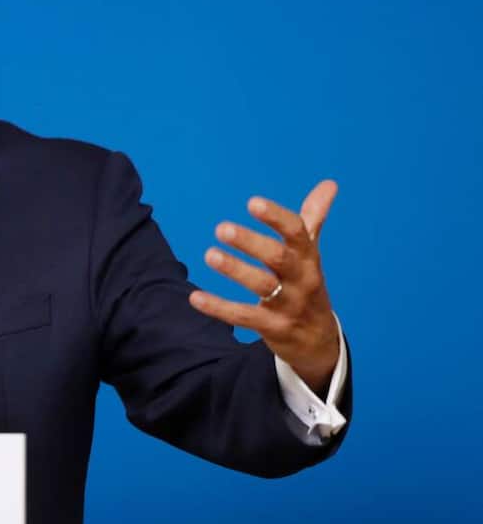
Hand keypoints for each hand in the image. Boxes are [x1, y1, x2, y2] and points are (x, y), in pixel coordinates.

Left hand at [189, 180, 339, 395]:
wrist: (319, 340)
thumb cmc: (307, 285)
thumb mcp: (311, 253)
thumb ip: (313, 218)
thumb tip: (329, 183)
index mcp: (308, 258)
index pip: (297, 233)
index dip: (276, 218)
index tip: (252, 203)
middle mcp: (301, 279)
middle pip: (279, 258)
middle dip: (252, 243)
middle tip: (222, 228)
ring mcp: (288, 305)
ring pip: (262, 286)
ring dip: (236, 270)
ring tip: (210, 254)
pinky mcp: (272, 328)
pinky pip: (244, 317)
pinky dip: (219, 308)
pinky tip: (195, 297)